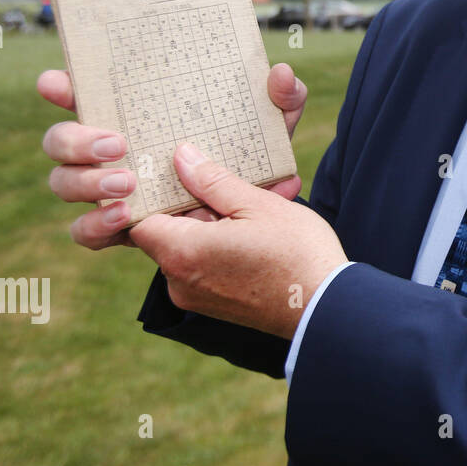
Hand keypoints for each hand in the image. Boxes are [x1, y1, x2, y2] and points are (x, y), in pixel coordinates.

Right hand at [37, 63, 307, 248]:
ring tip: (128, 186)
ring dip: (87, 183)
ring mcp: (112, 189)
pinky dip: (97, 226)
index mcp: (140, 113)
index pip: (89, 92)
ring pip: (66, 183)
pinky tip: (126, 219)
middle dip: (75, 139)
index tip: (56, 84)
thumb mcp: (272, 128)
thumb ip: (283, 98)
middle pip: (62, 139)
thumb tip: (282, 75)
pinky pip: (87, 232)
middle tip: (117, 145)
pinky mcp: (122, 227)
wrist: (266, 224)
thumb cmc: (256, 158)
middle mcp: (114, 149)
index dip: (65, 86)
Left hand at [130, 142, 346, 338]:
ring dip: (213, 224)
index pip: (139, 218)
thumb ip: (213, 181)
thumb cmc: (296, 253)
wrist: (327, 308)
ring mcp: (195, 296)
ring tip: (252, 205)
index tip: (175, 174)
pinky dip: (221, 246)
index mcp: (182, 251)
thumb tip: (181, 157)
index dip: (154, 194)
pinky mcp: (214, 305)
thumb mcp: (257, 204)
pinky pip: (204, 266)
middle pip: (165, 232)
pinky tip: (256, 230)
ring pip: (188, 247)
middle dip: (193, 205)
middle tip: (225, 183)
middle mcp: (178, 279)